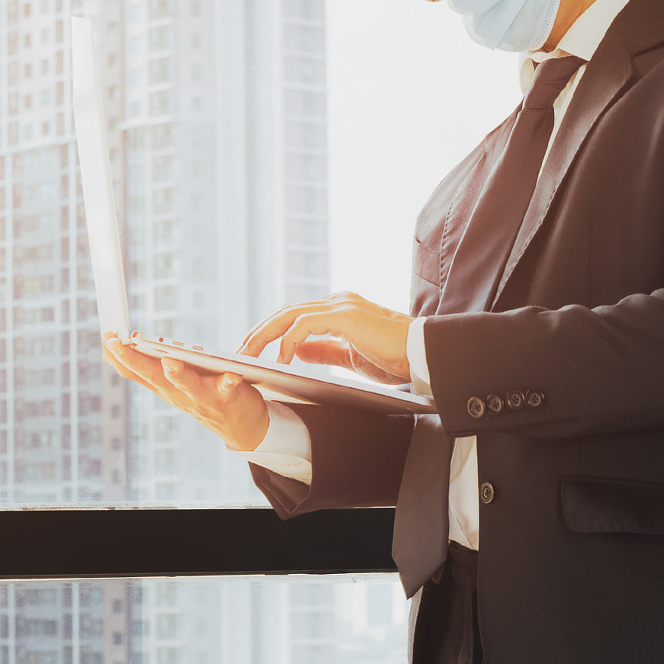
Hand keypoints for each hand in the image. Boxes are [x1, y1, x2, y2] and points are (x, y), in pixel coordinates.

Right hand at [103, 332, 270, 450]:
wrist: (240, 427)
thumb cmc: (202, 395)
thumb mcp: (170, 382)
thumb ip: (148, 366)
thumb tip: (110, 348)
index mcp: (164, 385)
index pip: (135, 371)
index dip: (118, 356)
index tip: (106, 338)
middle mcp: (178, 392)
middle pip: (153, 376)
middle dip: (133, 360)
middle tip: (118, 342)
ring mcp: (201, 396)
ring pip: (186, 384)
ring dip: (176, 373)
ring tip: (169, 360)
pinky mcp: (227, 397)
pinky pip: (227, 388)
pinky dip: (228, 381)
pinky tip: (232, 374)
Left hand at [240, 291, 412, 383]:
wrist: (425, 355)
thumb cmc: (396, 358)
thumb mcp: (352, 356)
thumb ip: (325, 350)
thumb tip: (297, 351)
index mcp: (340, 310)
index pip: (295, 316)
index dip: (271, 330)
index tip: (252, 349)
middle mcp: (338, 302)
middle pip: (286, 312)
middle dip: (259, 332)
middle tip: (238, 352)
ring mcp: (341, 306)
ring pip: (289, 315)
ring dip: (264, 336)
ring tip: (247, 356)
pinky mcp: (345, 316)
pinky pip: (304, 326)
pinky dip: (288, 342)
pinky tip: (281, 360)